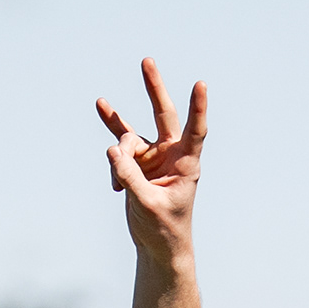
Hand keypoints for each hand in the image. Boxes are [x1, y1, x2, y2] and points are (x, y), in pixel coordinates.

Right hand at [97, 59, 205, 259]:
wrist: (158, 246)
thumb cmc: (164, 228)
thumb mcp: (147, 204)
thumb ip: (130, 178)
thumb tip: (112, 152)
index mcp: (186, 164)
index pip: (195, 131)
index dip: (197, 108)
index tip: (201, 84)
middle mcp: (171, 155)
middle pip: (163, 114)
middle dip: (153, 87)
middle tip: (146, 61)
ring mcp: (152, 157)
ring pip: (129, 140)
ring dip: (119, 149)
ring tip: (107, 133)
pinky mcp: (136, 164)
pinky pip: (119, 151)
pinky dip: (113, 161)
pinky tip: (113, 177)